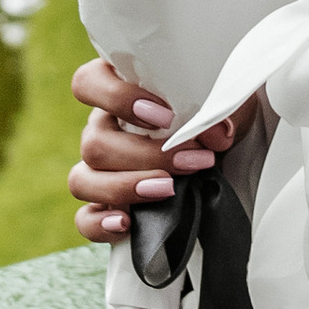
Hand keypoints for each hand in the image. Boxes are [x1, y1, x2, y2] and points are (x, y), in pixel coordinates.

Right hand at [67, 56, 253, 247]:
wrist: (227, 153)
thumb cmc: (215, 116)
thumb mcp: (224, 105)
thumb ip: (221, 110)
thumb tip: (217, 134)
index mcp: (118, 89)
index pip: (87, 83)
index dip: (117, 99)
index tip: (165, 116)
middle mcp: (102, 127)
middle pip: (93, 142)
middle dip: (146, 155)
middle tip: (192, 161)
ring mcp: (98, 169)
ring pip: (82, 180)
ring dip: (124, 187)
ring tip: (168, 190)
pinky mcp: (105, 205)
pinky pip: (84, 219)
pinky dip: (101, 224)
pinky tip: (127, 224)